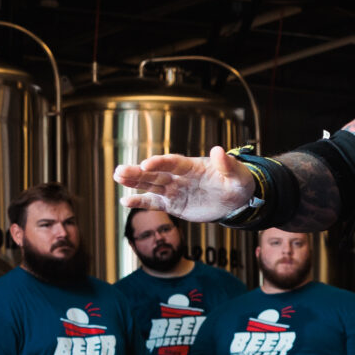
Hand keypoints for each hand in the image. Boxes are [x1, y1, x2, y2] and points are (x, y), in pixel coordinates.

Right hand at [115, 146, 254, 223]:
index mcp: (192, 166)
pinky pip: (154, 203)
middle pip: (156, 173)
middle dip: (138, 172)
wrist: (235, 200)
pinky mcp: (173, 204)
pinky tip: (125, 202)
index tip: (146, 163)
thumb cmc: (237, 183)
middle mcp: (179, 176)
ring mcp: (174, 190)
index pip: (173, 162)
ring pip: (151, 185)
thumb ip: (226, 164)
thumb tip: (219, 150)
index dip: (160, 162)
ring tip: (117, 176)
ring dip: (134, 182)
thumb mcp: (237, 175)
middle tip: (120, 170)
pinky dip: (140, 202)